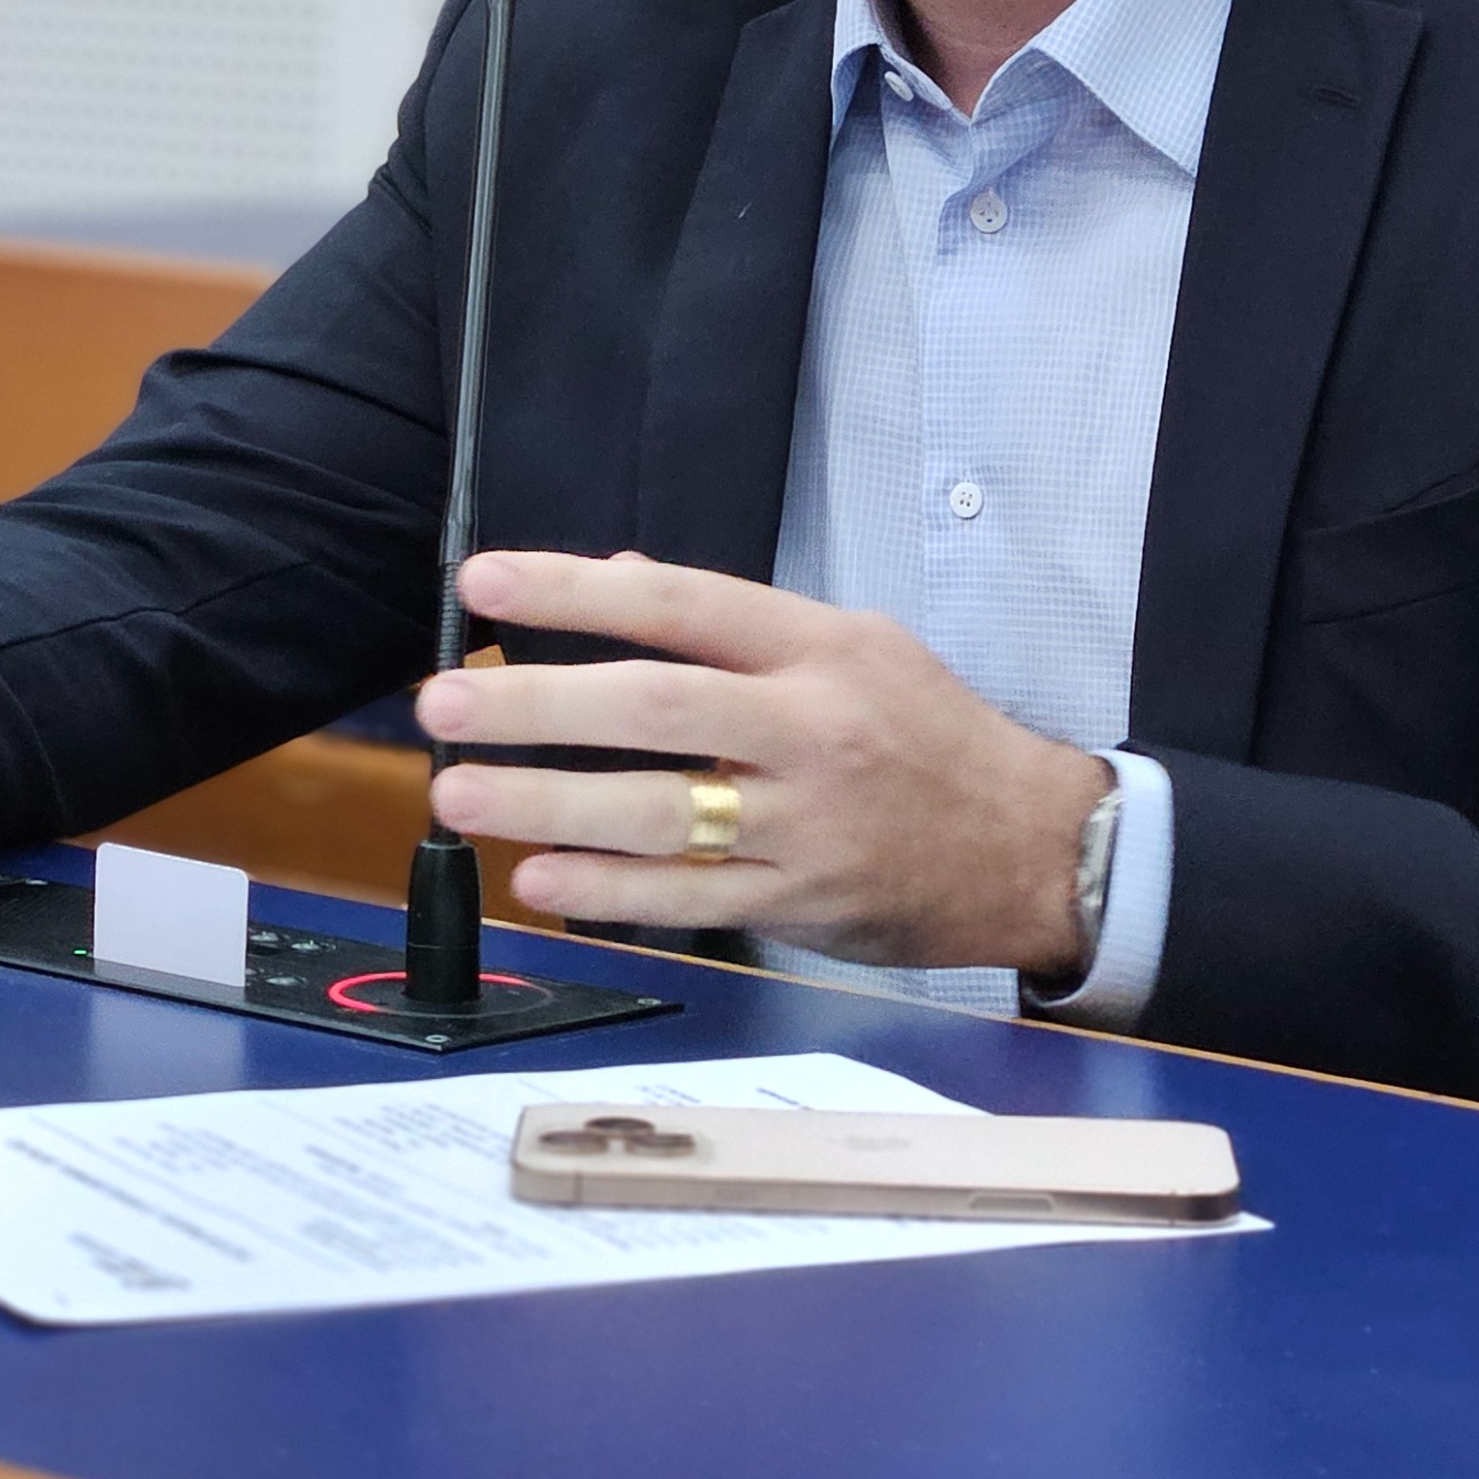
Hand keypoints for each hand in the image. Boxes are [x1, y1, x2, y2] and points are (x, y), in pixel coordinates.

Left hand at [416, 551, 1112, 974]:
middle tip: (443, 703)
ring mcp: (804, 824)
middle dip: (534, 705)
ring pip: (656, 813)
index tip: (486, 581)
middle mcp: (811, 730)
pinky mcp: (801, 903)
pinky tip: (538, 877)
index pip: (680, 604)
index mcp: (820, 650)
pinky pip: (686, 897)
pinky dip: (605, 889)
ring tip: (458, 794)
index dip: (575, 589)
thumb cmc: (933, 736)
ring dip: (544, 805)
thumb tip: (627, 576)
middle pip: (652, 706)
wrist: (1035, 847)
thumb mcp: (858, 646)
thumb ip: (739, 624)